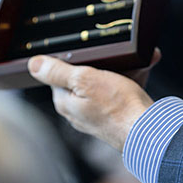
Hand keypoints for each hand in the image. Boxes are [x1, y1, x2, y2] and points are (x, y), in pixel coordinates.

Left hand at [28, 52, 159, 150]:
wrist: (150, 131)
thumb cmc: (118, 106)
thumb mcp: (84, 79)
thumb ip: (57, 72)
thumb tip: (33, 64)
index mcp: (65, 103)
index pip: (59, 74)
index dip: (74, 60)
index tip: (89, 52)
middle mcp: (78, 112)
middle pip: (84, 78)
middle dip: (103, 64)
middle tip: (117, 56)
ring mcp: (97, 116)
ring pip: (106, 84)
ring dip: (122, 70)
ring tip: (135, 61)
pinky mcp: (115, 118)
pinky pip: (120, 93)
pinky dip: (131, 81)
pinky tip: (142, 71)